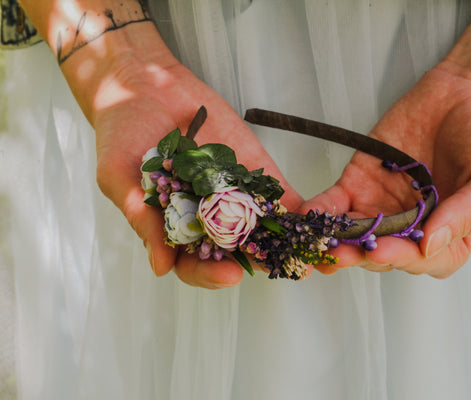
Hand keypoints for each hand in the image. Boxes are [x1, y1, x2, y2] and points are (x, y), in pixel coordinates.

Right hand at [93, 57, 303, 287]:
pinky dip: (296, 208)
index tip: (230, 273)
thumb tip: (160, 268)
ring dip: (288, 242)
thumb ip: (142, 218)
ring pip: (262, 228)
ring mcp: (231, 194)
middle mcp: (205, 218)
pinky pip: (276, 194)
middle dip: (261, 263)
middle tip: (286, 269)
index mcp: (173, 229)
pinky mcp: (251, 170)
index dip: (211, 274)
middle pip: (235, 252)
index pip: (194, 264)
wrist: (143, 85)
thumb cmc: (120, 135)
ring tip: (311, 253)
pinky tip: (315, 218)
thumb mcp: (119, 178)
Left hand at [303, 65, 470, 277]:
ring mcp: (383, 209)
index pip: (422, 259)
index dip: (401, 258)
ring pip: (355, 237)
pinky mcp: (359, 186)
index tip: (382, 251)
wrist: (467, 92)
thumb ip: (469, 212)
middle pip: (383, 253)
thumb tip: (430, 245)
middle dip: (361, 255)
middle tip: (340, 253)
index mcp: (449, 237)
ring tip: (318, 242)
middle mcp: (413, 229)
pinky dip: (320, 212)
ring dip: (335, 242)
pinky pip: (336, 206)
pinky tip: (308, 215)